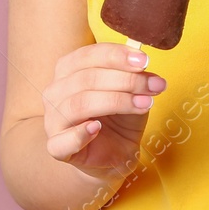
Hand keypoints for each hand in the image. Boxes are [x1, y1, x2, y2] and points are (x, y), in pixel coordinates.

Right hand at [44, 42, 167, 184]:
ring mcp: (53, 120)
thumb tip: (143, 63)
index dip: (116, 56)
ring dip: (117, 102)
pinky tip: (97, 128)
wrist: (114, 154)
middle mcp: (55, 91)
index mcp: (68, 69)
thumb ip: (134, 75)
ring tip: (145, 104)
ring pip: (80, 104)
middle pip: (87, 78)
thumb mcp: (131, 91)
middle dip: (126, 80)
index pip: (88, 55)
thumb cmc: (118, 117)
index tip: (144, 61)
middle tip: (155, 85)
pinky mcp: (56, 148)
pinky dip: (79, 134)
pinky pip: (62, 141)